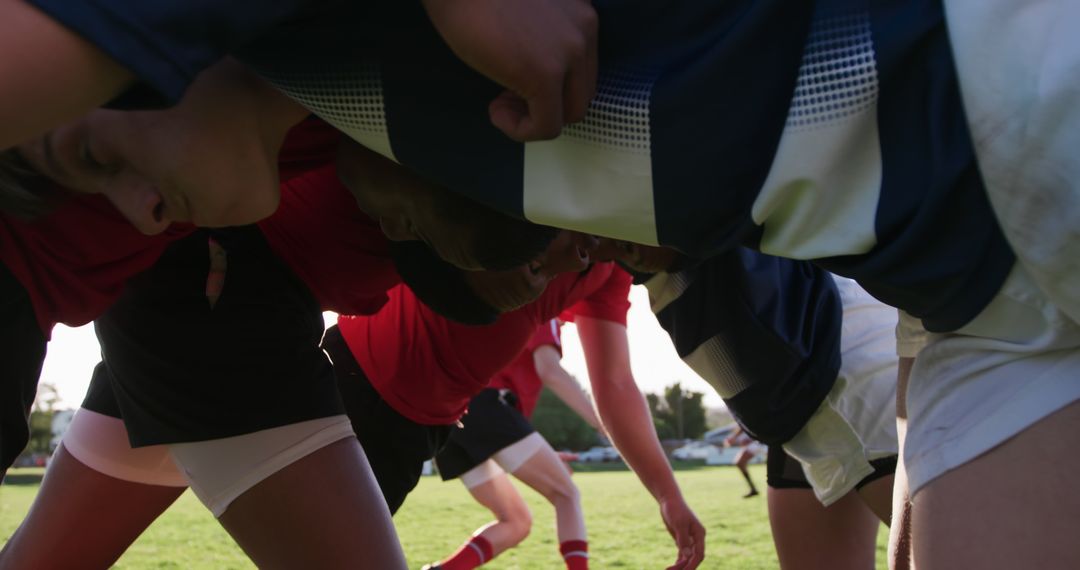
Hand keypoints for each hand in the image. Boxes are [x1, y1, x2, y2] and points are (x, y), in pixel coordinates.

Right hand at [421, 0, 597, 140]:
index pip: (583, 69)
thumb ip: (544, 39)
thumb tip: (534, 78)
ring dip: (535, 117)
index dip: (551, 85)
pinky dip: (520, 130)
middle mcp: (585, 28)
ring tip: (500, 103)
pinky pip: (546, 126)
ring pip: (569, 113)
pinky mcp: (545, 75)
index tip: (514, 78)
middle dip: (546, 104)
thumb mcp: (525, 13)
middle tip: (506, 95)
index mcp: (580, 12)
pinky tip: (495, 112)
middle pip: (581, 93)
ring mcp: (569, 52)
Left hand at [659, 496, 705, 568]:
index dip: (692, 564)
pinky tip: (672, 567)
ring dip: (680, 565)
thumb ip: (683, 540)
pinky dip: (678, 561)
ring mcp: (690, 539)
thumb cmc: (675, 509)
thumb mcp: (679, 524)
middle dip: (685, 566)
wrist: (669, 500)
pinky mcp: (682, 539)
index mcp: (699, 534)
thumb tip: (688, 556)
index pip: (699, 554)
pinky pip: (682, 554)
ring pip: (688, 557)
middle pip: (694, 558)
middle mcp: (697, 538)